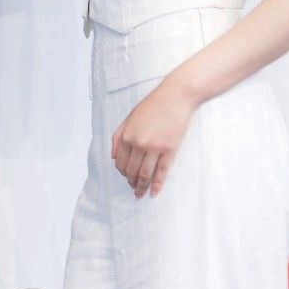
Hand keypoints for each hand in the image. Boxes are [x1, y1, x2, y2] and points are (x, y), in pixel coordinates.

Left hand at [111, 78, 197, 198]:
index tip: (124, 176)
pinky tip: (154, 192)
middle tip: (133, 187)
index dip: (121, 172)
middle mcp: (139, 143)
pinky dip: (157, 185)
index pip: (120, 161)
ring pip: (144, 174)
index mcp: (127, 135)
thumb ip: (118, 135)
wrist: (176, 97)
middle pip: (131, 170)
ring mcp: (154, 148)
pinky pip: (161, 172)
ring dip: (141, 186)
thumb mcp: (130, 117)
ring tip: (141, 192)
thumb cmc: (153, 105)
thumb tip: (113, 156)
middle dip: (130, 181)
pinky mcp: (169, 150)